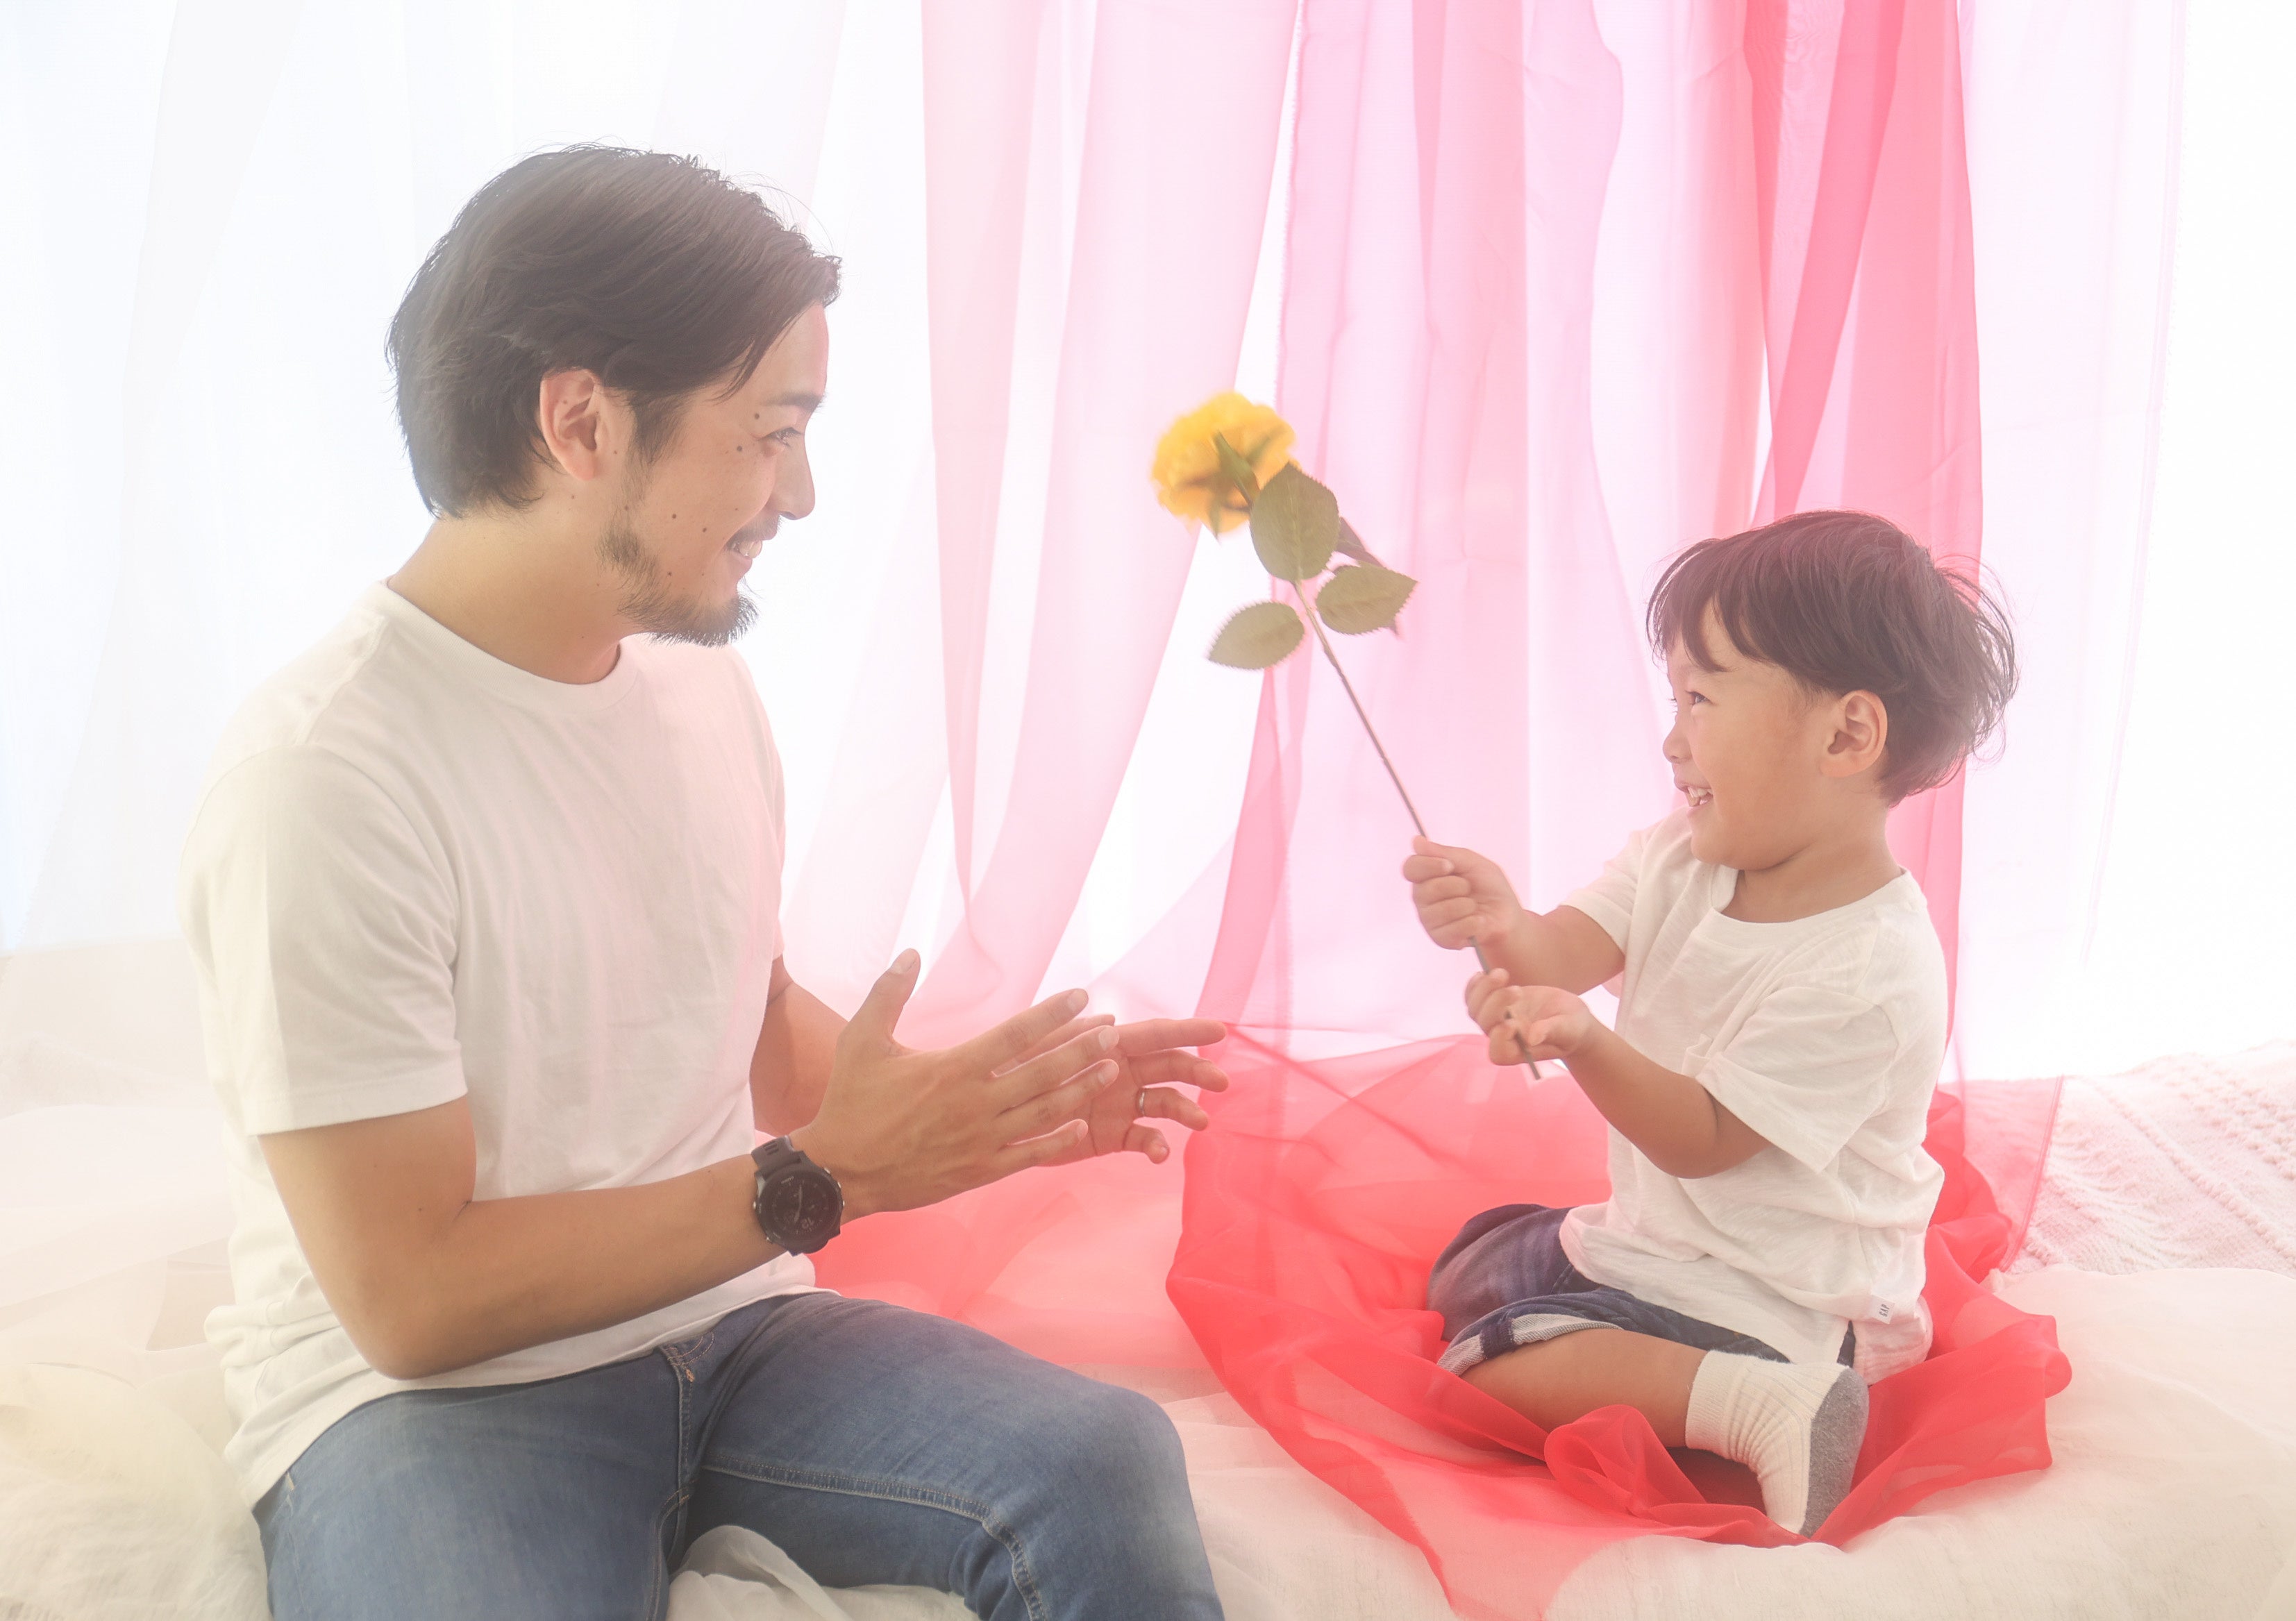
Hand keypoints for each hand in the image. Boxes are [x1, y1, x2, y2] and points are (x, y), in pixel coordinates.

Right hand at [790, 952, 1120, 1217]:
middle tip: (1112, 1031)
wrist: (840, 1172)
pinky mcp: (979, 1171)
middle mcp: (975, 1103)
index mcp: (953, 1068)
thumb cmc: (850, 1103)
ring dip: (1080, 1089)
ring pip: (1044, 1111)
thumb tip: (910, 952)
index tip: (1081, 995)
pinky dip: (1057, 1140)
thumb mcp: (861, 1041)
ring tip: (1110, 1070)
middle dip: (1081, 1049)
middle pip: (1042, 1071)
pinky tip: (1081, 1126)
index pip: (1015, 1034)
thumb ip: (888, 994)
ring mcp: (981, 1140)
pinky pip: (1029, 1155)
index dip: (1053, 1013)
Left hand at [1002, 1015, 1230, 1163]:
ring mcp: (1122, 1104)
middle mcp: (1122, 1071)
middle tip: (1221, 1082)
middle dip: (1197, 1072)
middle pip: (1169, 1067)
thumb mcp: (1037, 1051)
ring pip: (1164, 1103)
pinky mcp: (1114, 1135)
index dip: (1187, 1032)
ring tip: (1201, 1123)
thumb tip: (1107, 1018)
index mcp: (1109, 1045)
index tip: (1220, 1031)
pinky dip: (1156, 1145)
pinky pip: (1144, 1138)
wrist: (1000, 1121)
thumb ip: (1067, 1035)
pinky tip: (1160, 1154)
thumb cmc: (1014, 1075)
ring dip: (1185, 1110)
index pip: (1155, 1034)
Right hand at [1403, 837, 1525, 954]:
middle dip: (1455, 886)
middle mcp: (1422, 898)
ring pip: (1440, 911)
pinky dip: (1471, 923)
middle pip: (1424, 890)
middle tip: (1468, 888)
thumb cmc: (1488, 886)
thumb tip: (1416, 841)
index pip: (1411, 868)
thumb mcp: (1470, 862)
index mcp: (1426, 876)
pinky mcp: (1440, 938)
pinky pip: (1451, 929)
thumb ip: (1444, 853)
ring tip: (1474, 906)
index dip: (1428, 866)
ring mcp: (1429, 920)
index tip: (1449, 866)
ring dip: (1465, 905)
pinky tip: (1477, 920)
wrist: (1507, 913)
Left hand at [1465, 970, 1598, 1066]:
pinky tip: (1483, 973)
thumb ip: (1551, 1032)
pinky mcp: (1498, 1003)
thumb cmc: (1573, 1029)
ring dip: (1484, 990)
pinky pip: (1475, 997)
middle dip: (1495, 1004)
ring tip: (1502, 974)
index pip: (1498, 1052)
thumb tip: (1531, 1037)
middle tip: (1518, 990)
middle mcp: (1505, 1037)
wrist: (1570, 1017)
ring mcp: (1499, 1019)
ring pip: (1475, 1009)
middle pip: (1485, 1025)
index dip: (1499, 1038)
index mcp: (1522, 1051)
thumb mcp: (1569, 1029)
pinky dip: (1475, 985)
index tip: (1513, 1022)